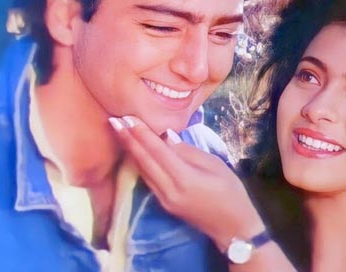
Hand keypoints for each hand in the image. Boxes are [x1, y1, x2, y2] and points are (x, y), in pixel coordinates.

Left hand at [109, 115, 265, 250]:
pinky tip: (133, 151)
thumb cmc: (230, 192)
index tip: (128, 117)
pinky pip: (147, 180)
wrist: (232, 227)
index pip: (157, 151)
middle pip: (144, 161)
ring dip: (130, 150)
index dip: (142, 133)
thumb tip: (166, 137)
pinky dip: (139, 163)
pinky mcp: (163, 204)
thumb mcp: (215, 165)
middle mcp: (169, 190)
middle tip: (113, 120)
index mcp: (184, 178)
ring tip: (118, 131)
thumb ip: (188, 151)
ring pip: (142, 170)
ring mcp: (164, 199)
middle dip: (128, 139)